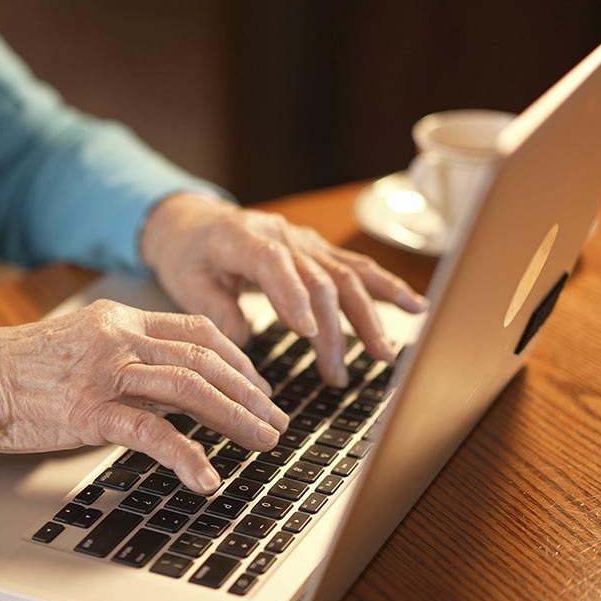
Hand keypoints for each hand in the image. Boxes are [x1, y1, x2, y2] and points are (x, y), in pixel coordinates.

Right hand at [0, 300, 288, 492]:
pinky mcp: (89, 411)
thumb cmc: (17, 369)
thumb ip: (127, 360)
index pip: (196, 331)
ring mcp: (105, 372)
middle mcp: (118, 337)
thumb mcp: (80, 347)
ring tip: (263, 441)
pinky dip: (187, 455)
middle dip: (249, 391)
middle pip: (204, 358)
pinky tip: (206, 476)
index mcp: (118, 318)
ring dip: (236, 417)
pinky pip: (152, 433)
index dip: (237, 358)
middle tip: (275, 417)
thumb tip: (173, 389)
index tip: (258, 383)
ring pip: (191, 389)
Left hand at [140, 193, 427, 386]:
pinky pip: (356, 268)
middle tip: (336, 376)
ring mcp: (305, 242)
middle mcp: (282, 235)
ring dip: (368, 317)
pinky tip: (414, 306)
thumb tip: (243, 341)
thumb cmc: (190, 256)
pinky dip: (386, 288)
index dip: (292, 296)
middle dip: (332, 330)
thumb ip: (214, 309)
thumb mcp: (185, 283)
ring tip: (383, 354)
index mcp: (242, 237)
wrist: (198, 224)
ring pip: (345, 275)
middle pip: (318, 279)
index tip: (306, 333)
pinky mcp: (319, 250)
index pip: (274, 263)